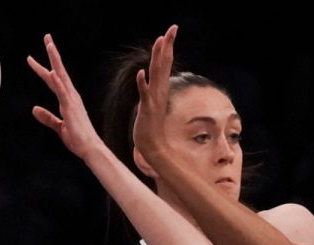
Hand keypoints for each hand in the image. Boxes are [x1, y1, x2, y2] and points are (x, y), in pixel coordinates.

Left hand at [28, 34, 103, 159]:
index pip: (53, 80)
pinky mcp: (71, 109)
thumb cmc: (78, 138)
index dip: (42, 68)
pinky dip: (58, 82)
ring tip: (49, 45)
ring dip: (55, 60)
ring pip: (61, 76)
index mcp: (67, 99)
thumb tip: (34, 109)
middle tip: (47, 37)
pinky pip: (63, 93)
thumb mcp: (59, 126)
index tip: (30, 58)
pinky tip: (52, 72)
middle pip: (59, 71)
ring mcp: (71, 101)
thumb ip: (47, 117)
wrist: (90, 149)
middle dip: (52, 54)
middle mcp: (70, 96)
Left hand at [132, 25, 177, 160]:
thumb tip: (151, 81)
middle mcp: (159, 91)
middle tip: (172, 28)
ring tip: (160, 41)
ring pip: (157, 74)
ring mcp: (153, 99)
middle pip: (164, 63)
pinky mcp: (147, 109)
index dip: (167, 46)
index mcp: (160, 88)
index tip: (171, 30)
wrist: (153, 147)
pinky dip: (143, 83)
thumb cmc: (150, 127)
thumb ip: (152, 92)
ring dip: (158, 58)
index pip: (164, 63)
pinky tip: (141, 73)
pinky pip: (144, 94)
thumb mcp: (151, 104)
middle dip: (167, 45)